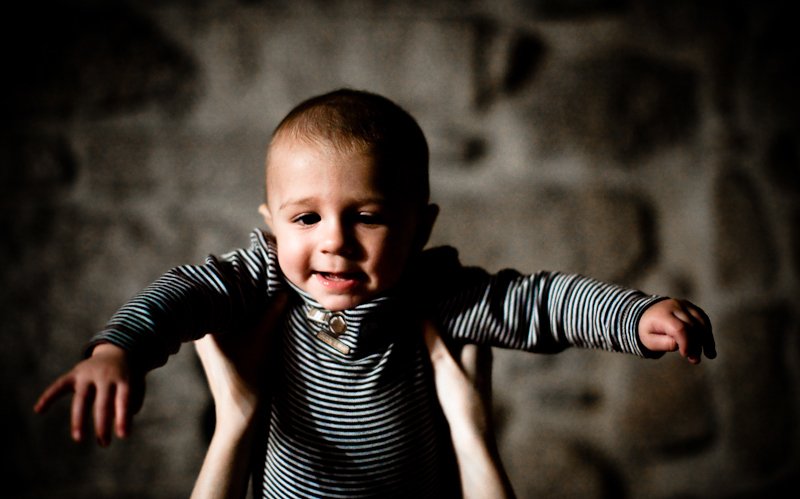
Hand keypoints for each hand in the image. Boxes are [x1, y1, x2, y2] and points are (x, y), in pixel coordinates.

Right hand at [34, 343, 143, 445]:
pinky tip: (38, 409)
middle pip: (102, 403)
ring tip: (78, 438)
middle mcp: (105, 375)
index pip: (124, 400)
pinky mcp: (75, 373)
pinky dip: (48, 396)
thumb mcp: (137, 385)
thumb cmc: (128, 375)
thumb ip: (132, 402)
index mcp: (124, 378)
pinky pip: (60, 385)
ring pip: (81, 399)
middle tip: (104, 444)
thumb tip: (118, 421)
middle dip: (102, 425)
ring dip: (79, 419)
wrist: (117, 349)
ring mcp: (88, 374)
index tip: (123, 436)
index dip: (123, 418)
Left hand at [190, 293, 287, 498]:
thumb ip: (272, 312)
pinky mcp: (218, 353)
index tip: (242, 265)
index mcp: (204, 326)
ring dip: (240, 305)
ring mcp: (208, 344)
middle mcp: (201, 332)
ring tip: (258, 291)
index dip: (228, 277)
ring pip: (224, 315)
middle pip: (218, 302)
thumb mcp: (263, 339)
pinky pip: (228, 327)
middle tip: (255, 275)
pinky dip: (241, 319)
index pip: (212, 291)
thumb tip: (285, 291)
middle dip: (237, 290)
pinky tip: (256, 315)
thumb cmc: (247, 376)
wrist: (242, 414)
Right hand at [422, 321, 515, 498]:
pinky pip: (451, 358)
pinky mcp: (465, 380)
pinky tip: (424, 353)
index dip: (444, 306)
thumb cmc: (460, 396)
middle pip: (457, 330)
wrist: (470, 435)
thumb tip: (418, 307)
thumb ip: (431, 334)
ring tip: (416, 326)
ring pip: (453, 344)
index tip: (425, 298)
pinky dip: (439, 353)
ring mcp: (474, 367)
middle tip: (416, 309)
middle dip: (438, 321)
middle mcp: (480, 352)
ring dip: (438, 339)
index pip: (463, 315)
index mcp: (480, 343)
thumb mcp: (442, 361)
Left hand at [638, 298, 714, 363]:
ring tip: (710, 355)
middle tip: (695, 360)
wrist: (647, 314)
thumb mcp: (649, 340)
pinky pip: (704, 320)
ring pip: (702, 322)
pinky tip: (709, 346)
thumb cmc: (649, 330)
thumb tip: (680, 345)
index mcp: (662, 315)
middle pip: (692, 326)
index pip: (679, 329)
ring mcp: (685, 305)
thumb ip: (664, 343)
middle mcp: (675, 307)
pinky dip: (708, 333)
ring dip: (707, 340)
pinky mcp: (692, 307)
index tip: (685, 355)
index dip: (686, 343)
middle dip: (696, 345)